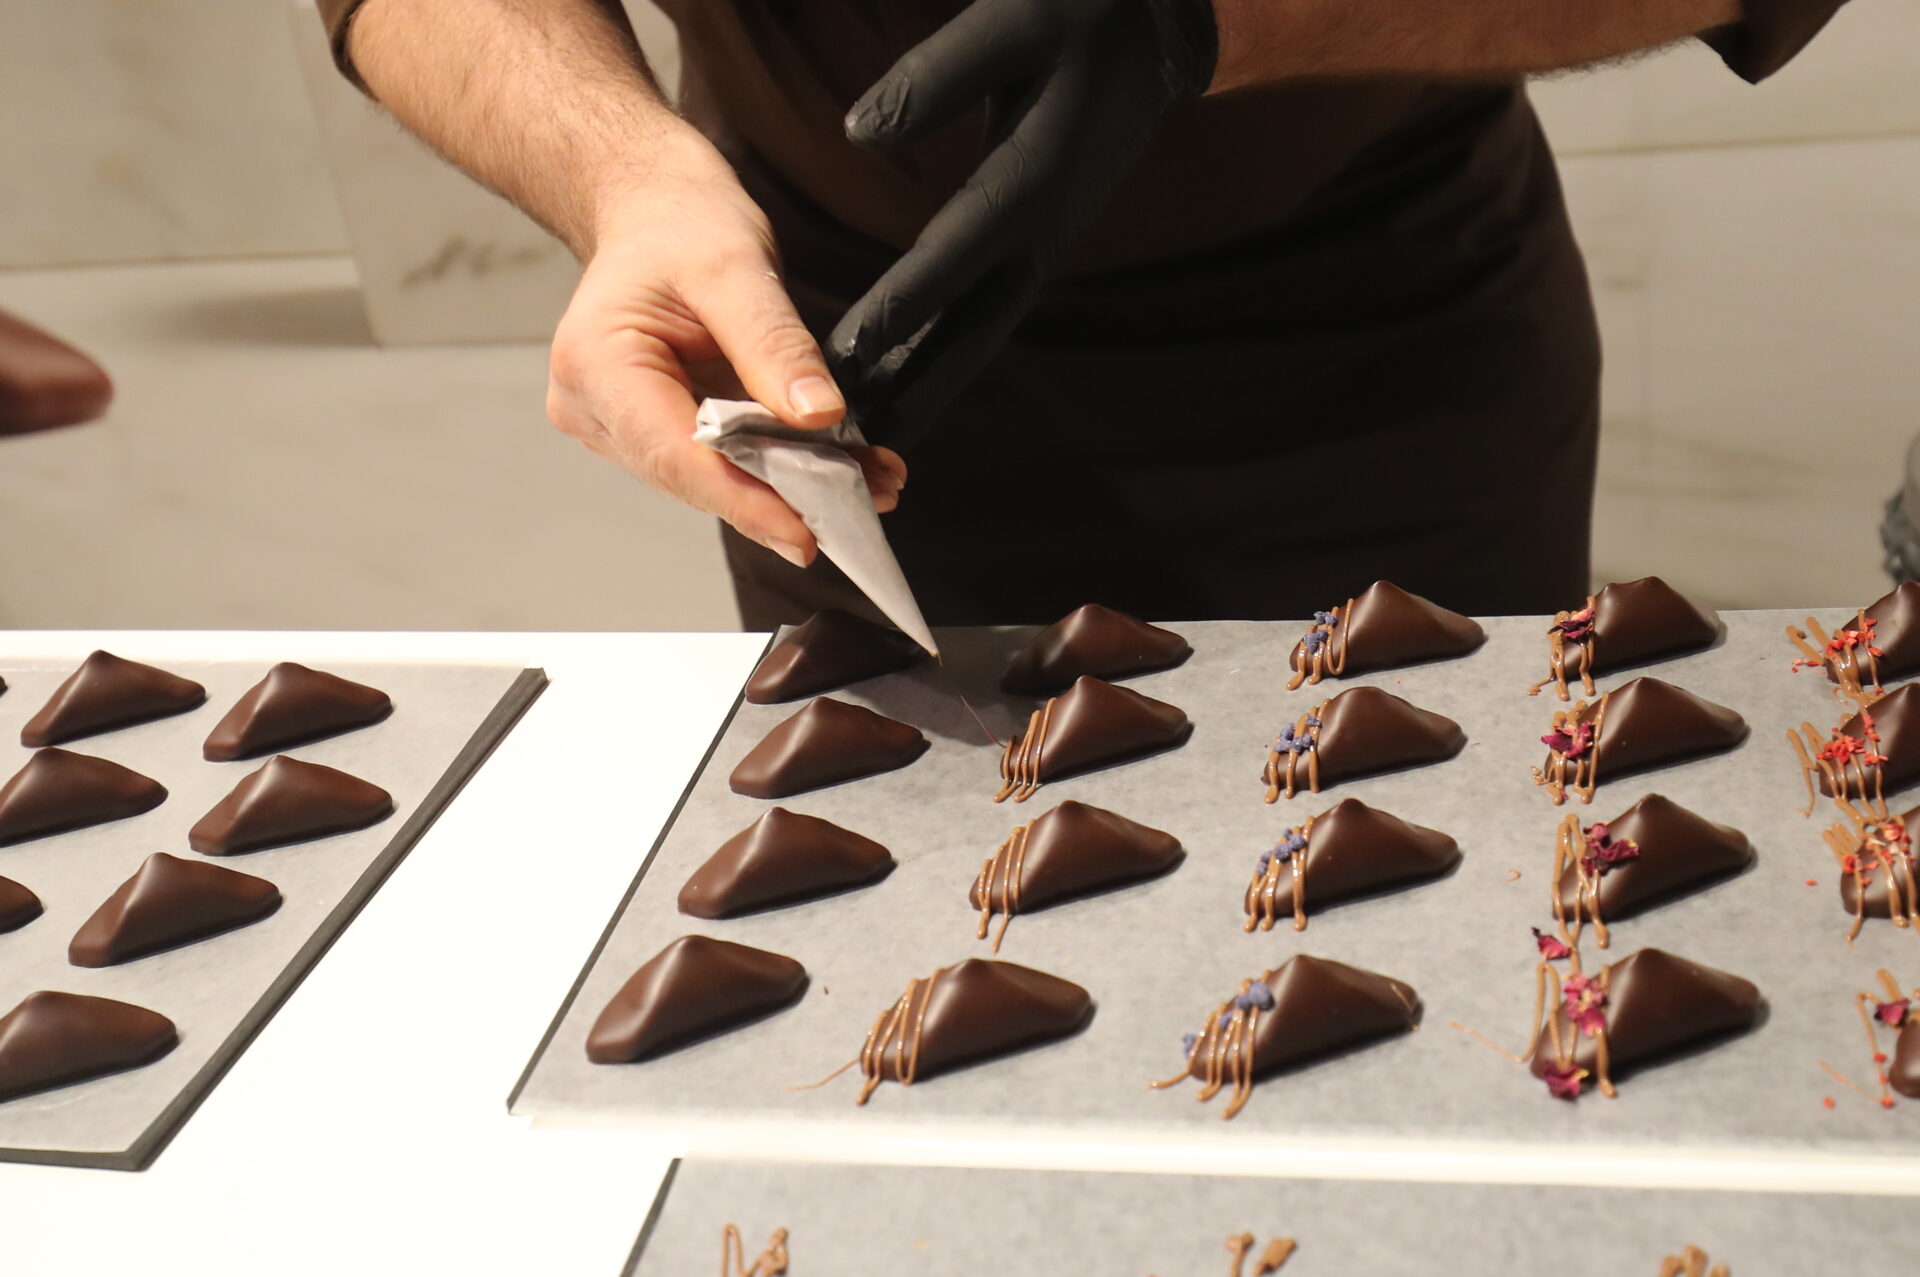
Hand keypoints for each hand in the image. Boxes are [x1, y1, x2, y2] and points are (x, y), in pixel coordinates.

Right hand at [546, 129, 906, 566]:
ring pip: (711, 478)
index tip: (805, 532)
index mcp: (595, 365)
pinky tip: (836, 466)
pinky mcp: (653, 429)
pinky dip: (778, 465)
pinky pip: (719, 460)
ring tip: (867, 483)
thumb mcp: (736, 268)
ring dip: (788, 486)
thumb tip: (820, 416)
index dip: (745, 500)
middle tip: (860, 508)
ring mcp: (620, 424)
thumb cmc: (680, 225)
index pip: (674, 455)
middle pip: (693, 478)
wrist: (655, 208)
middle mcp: (594, 408)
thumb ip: (775, 345)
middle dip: (779, 497)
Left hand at [828, 0, 1217, 446]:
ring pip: (981, 331)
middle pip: (972, 326)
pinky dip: (948, 352)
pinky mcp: (1040, 243)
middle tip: (855, 439)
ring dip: (929, 382)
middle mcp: (1044, 229)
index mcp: (1035, 176)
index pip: (954, 254)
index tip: (847, 352)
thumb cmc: (1088, 14)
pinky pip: (988, 312)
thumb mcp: (1016, 22)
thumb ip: (935, 77)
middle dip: (913, 383)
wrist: (1161, 31)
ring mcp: (1046, 244)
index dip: (900, 306)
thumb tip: (858, 133)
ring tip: (870, 432)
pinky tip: (904, 378)